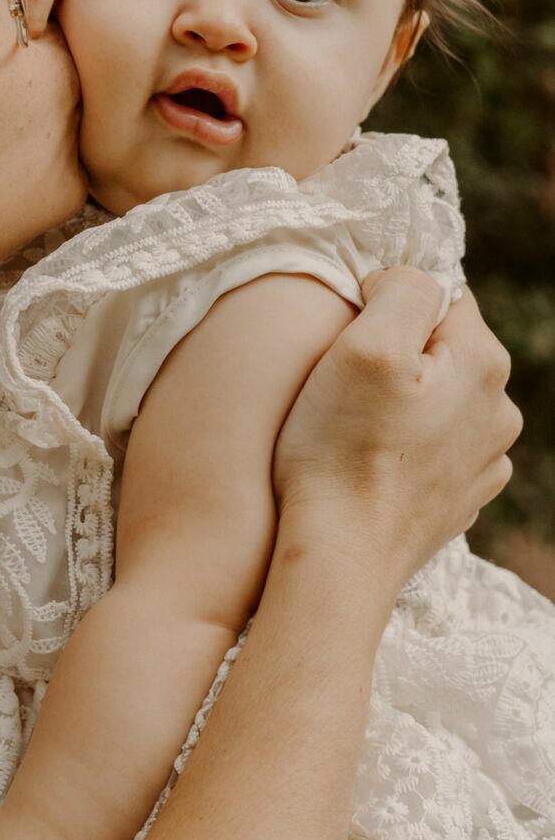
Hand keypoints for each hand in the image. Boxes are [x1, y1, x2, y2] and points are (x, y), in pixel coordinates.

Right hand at [273, 268, 520, 590]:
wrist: (341, 558)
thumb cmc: (342, 449)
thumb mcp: (365, 345)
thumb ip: (402, 290)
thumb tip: (406, 281)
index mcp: (482, 363)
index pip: (438, 295)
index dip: (384, 308)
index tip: (350, 343)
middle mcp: (499, 411)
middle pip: (440, 349)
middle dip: (397, 357)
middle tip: (345, 388)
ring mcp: (484, 461)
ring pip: (438, 400)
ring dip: (402, 404)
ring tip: (355, 430)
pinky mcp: (460, 499)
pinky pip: (433, 448)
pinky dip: (404, 447)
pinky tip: (372, 464)